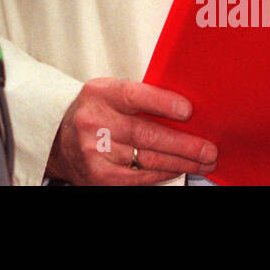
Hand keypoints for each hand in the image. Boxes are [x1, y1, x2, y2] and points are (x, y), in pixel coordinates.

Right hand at [45, 78, 217, 184]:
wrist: (60, 140)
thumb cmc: (96, 113)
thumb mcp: (110, 94)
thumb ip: (140, 98)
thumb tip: (186, 110)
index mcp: (99, 93)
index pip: (133, 95)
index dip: (162, 103)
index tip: (188, 110)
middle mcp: (94, 121)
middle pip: (145, 134)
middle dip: (183, 144)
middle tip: (208, 148)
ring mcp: (95, 151)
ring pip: (147, 159)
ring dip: (181, 162)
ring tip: (203, 160)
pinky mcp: (100, 175)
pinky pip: (140, 176)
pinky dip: (164, 172)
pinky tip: (178, 169)